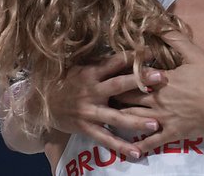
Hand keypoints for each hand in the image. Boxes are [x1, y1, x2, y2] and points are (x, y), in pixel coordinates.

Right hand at [46, 51, 160, 157]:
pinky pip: (106, 139)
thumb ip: (102, 64)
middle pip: (119, 85)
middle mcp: (92, 91)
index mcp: (91, 73)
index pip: (115, 61)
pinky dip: (121, 146)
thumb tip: (128, 53)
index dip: (132, 56)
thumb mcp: (81, 68)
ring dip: (137, 121)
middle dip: (141, 81)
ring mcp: (89, 112)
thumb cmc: (67, 82)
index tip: (152, 51)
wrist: (41, 105)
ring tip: (156, 124)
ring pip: (116, 117)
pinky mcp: (87, 128)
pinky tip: (137, 152)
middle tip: (162, 77)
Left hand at [118, 31, 203, 152]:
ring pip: (134, 119)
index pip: (133, 77)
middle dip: (115, 96)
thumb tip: (156, 23)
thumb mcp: (194, 53)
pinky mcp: (174, 133)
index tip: (108, 74)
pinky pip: (153, 141)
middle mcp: (158, 100)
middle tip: (102, 95)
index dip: (119, 74)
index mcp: (161, 80)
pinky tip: (130, 149)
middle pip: (128, 98)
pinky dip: (140, 145)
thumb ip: (174, 38)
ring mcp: (164, 118)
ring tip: (107, 116)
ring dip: (120, 118)